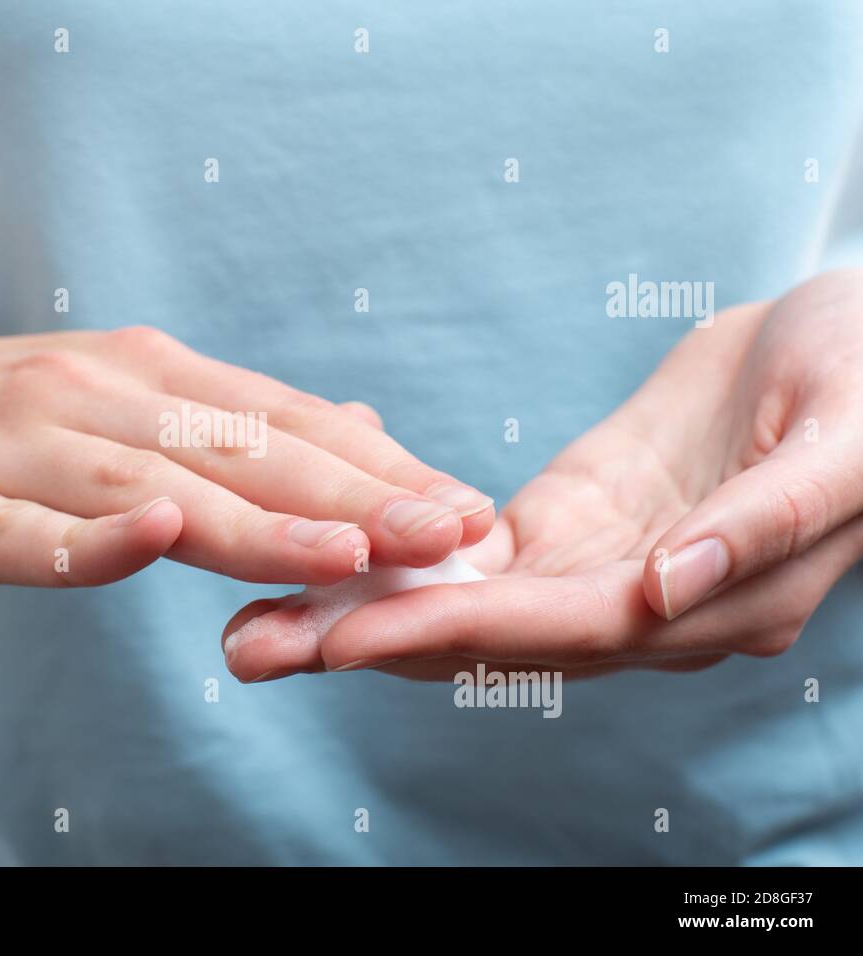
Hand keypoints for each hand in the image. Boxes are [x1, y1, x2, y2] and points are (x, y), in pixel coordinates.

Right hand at [0, 325, 493, 592]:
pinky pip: (18, 529)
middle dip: (356, 496)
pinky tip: (155, 537)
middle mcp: (88, 398)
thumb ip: (227, 427)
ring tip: (350, 551)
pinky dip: (88, 538)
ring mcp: (5, 449)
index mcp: (142, 377)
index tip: (467, 508)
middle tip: (454, 531)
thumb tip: (358, 429)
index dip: (378, 466)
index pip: (279, 422)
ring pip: (148, 488)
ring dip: (254, 521)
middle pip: (237, 452)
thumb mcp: (115, 409)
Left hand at [223, 270, 862, 680]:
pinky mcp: (572, 518)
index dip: (445, 633)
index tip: (340, 638)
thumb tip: (667, 589)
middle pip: (485, 636)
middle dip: (365, 642)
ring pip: (463, 604)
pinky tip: (323, 549)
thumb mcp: (845, 444)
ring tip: (253, 616)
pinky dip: (398, 553)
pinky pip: (473, 549)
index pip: (554, 630)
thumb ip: (763, 526)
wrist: (856, 338)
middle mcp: (641, 605)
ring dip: (359, 611)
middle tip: (247, 644)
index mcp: (710, 602)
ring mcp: (597, 565)